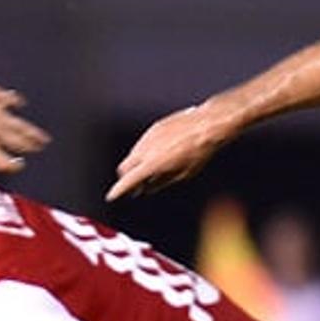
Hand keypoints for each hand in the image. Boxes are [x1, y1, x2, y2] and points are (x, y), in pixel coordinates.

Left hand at [0, 70, 49, 181]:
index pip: (3, 161)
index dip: (12, 166)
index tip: (18, 166)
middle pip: (16, 142)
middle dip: (29, 147)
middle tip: (38, 149)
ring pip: (18, 124)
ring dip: (31, 131)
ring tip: (42, 136)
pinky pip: (9, 99)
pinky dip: (15, 101)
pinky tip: (20, 103)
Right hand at [107, 104, 230, 200]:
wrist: (206, 125)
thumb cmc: (199, 150)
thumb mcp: (183, 174)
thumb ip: (161, 182)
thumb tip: (148, 188)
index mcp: (153, 163)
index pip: (128, 180)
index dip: (118, 190)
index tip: (112, 196)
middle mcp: (146, 149)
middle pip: (124, 167)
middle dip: (127, 178)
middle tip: (136, 187)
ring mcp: (149, 136)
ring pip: (133, 154)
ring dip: (136, 165)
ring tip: (150, 173)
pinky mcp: (154, 127)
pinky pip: (142, 143)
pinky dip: (144, 153)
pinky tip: (157, 157)